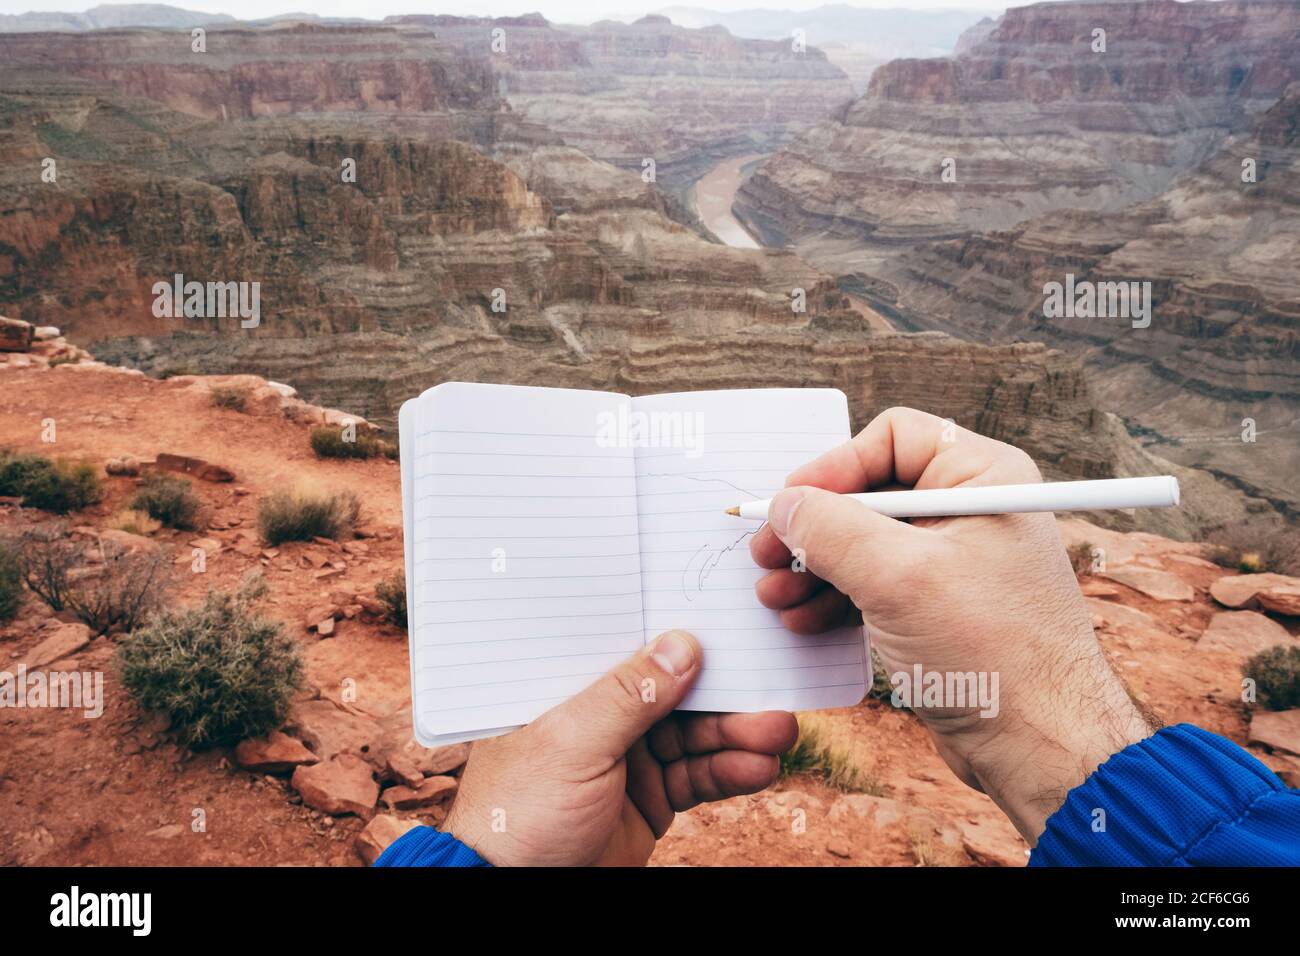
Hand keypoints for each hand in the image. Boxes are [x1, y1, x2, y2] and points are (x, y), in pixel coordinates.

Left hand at [443, 631, 797, 865]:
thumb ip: (629, 696)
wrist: (515, 895)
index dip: (679, 636)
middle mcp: (600, 718)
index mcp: (567, 688)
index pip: (629, 649)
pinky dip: (730, 771)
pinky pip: (697, 777)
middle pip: (675, 694)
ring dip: (738, 734)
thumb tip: (681, 644)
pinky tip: (759, 767)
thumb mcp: (573, 745)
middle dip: (725, 695)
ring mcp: (627, 759)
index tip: (730, 624)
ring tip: (779, 734)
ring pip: (694, 735)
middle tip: (771, 694)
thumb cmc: (519, 815)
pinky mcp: (648, 799)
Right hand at [750, 407, 1153, 842]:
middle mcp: (971, 510)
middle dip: (814, 526)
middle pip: (870, 492)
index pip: (893, 437)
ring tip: (774, 597)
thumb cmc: (992, 653)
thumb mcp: (897, 578)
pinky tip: (803, 621)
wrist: (1040, 747)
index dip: (835, 466)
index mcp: (983, 478)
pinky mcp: (939, 607)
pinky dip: (835, 598)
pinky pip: (874, 584)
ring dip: (814, 568)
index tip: (791, 502)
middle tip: (766, 554)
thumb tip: (784, 504)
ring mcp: (954, 561)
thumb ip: (831, 530)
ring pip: (865, 543)